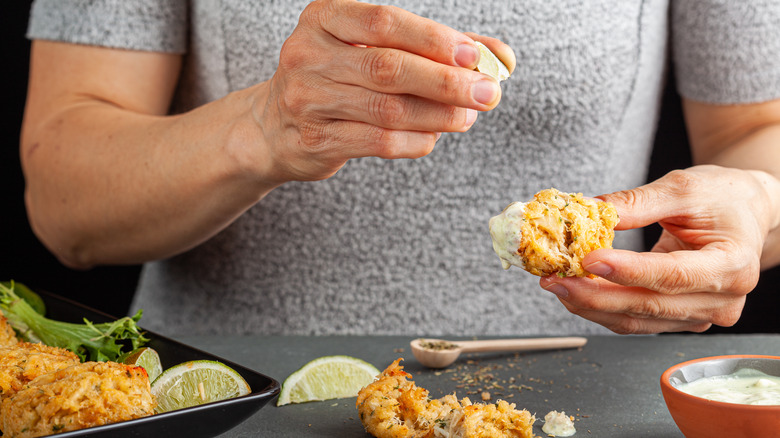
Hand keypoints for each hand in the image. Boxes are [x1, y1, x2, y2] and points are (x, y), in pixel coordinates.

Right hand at [252, 0, 514, 182]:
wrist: (274, 125)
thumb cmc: (339, 77)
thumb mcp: (375, 49)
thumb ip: (436, 48)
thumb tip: (501, 58)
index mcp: (325, 18)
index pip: (385, 22)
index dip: (434, 39)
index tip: (475, 56)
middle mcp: (308, 54)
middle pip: (389, 68)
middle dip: (446, 82)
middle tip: (488, 93)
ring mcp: (307, 100)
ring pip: (387, 110)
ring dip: (438, 116)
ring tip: (468, 116)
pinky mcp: (315, 140)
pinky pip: (378, 142)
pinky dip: (415, 140)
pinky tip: (434, 135)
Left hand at [540, 165, 779, 333]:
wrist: (744, 213)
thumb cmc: (722, 197)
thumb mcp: (683, 187)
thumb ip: (638, 202)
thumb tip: (593, 211)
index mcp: (732, 264)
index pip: (672, 275)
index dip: (627, 272)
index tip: (588, 259)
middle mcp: (721, 300)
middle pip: (649, 306)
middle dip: (594, 295)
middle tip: (554, 279)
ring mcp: (701, 315)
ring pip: (636, 320)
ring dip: (590, 305)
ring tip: (555, 284)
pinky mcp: (681, 319)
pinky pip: (635, 320)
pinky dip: (601, 308)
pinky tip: (575, 291)